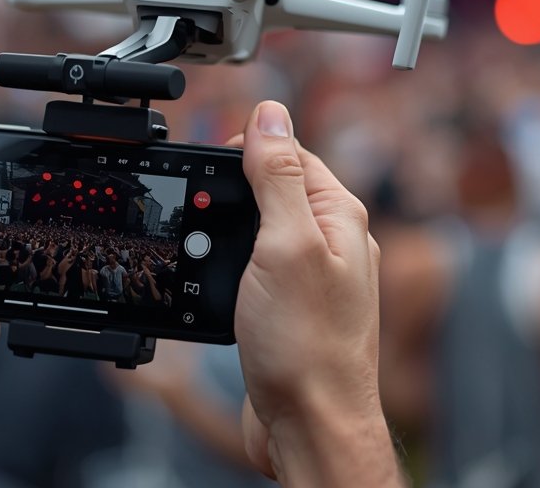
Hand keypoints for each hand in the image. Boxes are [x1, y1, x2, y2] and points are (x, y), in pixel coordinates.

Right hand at [233, 101, 400, 485]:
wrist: (310, 425)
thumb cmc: (307, 345)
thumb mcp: (286, 244)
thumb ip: (278, 177)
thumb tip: (270, 114)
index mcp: (338, 215)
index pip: (293, 152)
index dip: (250, 147)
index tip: (213, 158)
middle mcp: (332, 242)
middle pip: (278, 186)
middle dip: (236, 185)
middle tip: (201, 202)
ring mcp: (313, 276)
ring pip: (264, 227)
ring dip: (231, 225)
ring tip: (202, 235)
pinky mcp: (291, 306)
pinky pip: (259, 265)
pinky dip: (233, 261)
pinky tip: (215, 272)